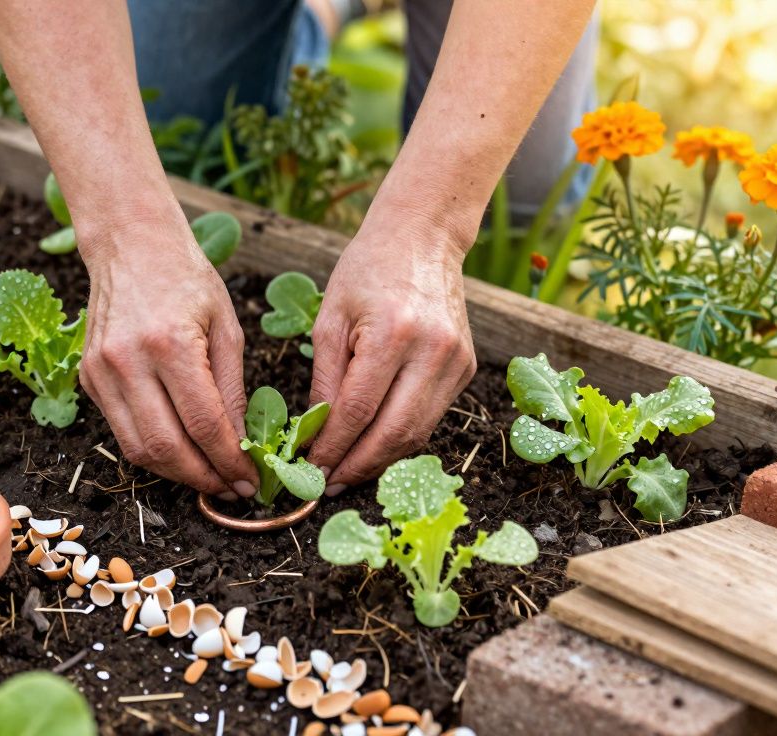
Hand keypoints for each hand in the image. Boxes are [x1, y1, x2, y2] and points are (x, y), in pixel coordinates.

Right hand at [79, 220, 258, 498]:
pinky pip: (121, 431)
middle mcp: (128, 361)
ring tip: (207, 476)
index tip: (250, 481)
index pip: (203, 424)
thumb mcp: (227, 327)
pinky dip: (152, 450)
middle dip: (202, 478)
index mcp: (170, 344)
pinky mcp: (89, 379)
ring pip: (137, 449)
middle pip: (165, 447)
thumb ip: (232, 389)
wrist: (132, 246)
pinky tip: (179, 450)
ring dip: (175, 473)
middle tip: (231, 488)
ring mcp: (101, 372)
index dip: (229, 462)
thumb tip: (241, 445)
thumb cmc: (187, 279)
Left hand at [306, 225, 475, 493]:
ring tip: (347, 472)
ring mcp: (456, 362)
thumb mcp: (330, 318)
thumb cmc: (367, 272)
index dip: (332, 447)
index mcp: (393, 334)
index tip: (310, 467)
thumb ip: (324, 379)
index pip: (357, 411)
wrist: (423, 238)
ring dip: (381, 460)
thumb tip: (315, 434)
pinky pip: (431, 417)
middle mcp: (432, 351)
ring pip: (418, 433)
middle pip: (394, 432)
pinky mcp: (466, 369)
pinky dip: (401, 438)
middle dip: (358, 466)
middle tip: (328, 484)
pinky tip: (374, 445)